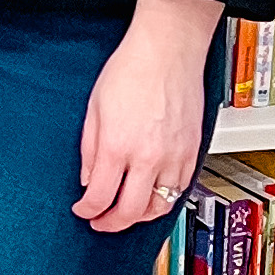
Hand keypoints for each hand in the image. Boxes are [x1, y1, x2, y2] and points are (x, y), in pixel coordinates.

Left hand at [75, 0, 219, 233]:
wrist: (167, 51)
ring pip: (160, 207)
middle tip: (100, 222)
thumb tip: (89, 179)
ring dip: (140, 215)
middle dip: (111, 223)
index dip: (88, 210)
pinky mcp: (192, 153)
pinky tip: (151, 194)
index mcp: (118, 146)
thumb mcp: (93, 109)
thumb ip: (89, 149)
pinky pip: (180, 190)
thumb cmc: (130, 70)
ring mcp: (174, 157)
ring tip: (125, 211)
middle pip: (130, 211)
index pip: (100, 196)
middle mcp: (148, 158)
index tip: (82, 210)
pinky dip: (164, 199)